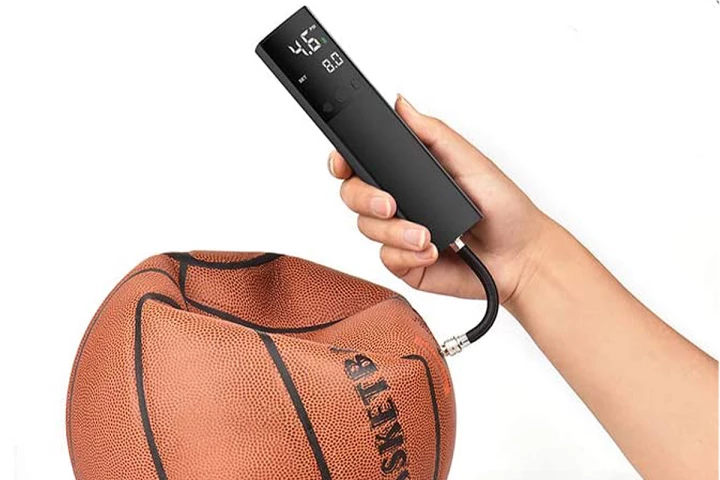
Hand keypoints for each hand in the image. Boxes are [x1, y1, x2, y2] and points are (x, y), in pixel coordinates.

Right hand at [328, 95, 553, 302]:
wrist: (520, 256)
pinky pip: (386, 258)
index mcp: (408, 173)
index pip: (362, 163)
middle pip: (352, 194)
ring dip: (396, 232)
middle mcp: (399, 202)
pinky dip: (408, 255)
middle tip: (390, 205)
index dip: (343, 161)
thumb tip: (402, 104)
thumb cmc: (503, 207)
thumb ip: (431, 133)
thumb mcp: (469, 160)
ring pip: (366, 228)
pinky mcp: (405, 262)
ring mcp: (399, 233)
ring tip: (427, 235)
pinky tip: (432, 252)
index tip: (342, 163)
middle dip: (365, 198)